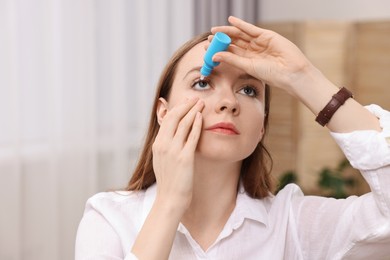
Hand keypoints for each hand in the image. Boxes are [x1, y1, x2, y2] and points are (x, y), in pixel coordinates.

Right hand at [152, 97, 203, 211]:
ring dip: (193, 111)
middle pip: (174, 118)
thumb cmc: (169, 181)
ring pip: (183, 124)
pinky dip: (196, 125)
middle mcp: (163, 145)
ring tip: (201, 103)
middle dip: (185, 105)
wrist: (169, 199)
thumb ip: (166, 145)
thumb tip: (171, 134)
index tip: (186, 101)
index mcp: (157, 144)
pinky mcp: (185, 158)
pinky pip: (192, 137)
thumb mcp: (162, 160)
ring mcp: (173, 151)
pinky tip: (201, 117)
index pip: (167, 120)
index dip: (177, 108)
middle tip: (195, 98)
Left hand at [211, 16, 313, 92]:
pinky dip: (241, 24)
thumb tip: (215, 55)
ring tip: (215, 30)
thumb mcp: (248, 66)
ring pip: (240, 35)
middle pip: (234, 43)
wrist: (291, 72)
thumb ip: (232, 59)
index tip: (207, 48)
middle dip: (221, 39)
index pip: (231, 53)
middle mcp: (253, 51)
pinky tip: (231, 20)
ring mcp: (260, 42)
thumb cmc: (272, 74)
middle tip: (209, 37)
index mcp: (248, 61)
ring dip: (228, 31)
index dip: (219, 49)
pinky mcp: (267, 35)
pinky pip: (251, 28)